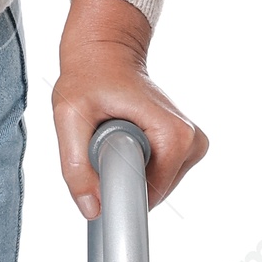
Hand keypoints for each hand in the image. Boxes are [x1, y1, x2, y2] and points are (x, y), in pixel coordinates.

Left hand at [51, 0, 207, 217]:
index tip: (98, 177)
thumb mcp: (69, 119)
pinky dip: (137, 166)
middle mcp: (192, 140)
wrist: (106, 52)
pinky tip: (125, 140)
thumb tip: (91, 210)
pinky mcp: (187, 147)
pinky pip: (158, 177)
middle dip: (122, 179)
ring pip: (155, 187)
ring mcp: (192, 145)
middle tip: (101, 144)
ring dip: (128, 171)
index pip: (151, 194)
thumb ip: (76, 167)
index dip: (119, 194)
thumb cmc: (89, 78)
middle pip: (153, 192)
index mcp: (174, 135)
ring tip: (113, 137)